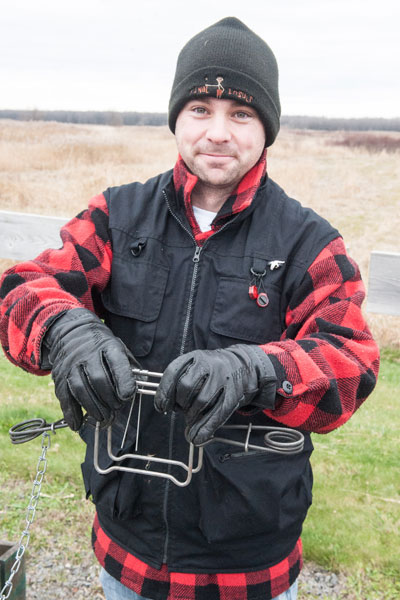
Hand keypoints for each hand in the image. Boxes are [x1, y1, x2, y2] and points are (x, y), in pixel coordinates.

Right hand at [42, 308, 138, 429]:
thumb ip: (129, 365)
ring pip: (80, 389)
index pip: (116, 363)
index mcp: (106, 345)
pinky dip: (71, 413)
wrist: (70, 331)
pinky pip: (64, 396)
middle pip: (98, 379)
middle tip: (117, 409)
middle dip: (109, 398)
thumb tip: (142, 385)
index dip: (123, 380)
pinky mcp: (59, 376)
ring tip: (103, 418)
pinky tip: (78, 424)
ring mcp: (70, 365)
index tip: (128, 395)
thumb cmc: (100, 344)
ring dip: (93, 408)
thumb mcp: (118, 346)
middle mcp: (86, 354)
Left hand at [154, 344, 276, 444]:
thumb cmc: (213, 371)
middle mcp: (209, 365)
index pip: (173, 372)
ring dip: (191, 416)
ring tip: (190, 419)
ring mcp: (223, 378)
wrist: (244, 367)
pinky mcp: (233, 394)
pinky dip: (205, 428)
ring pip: (201, 400)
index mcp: (195, 357)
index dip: (164, 392)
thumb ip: (180, 380)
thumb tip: (164, 407)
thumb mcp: (196, 366)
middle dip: (179, 403)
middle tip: (180, 410)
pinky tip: (198, 437)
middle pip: (186, 386)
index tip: (161, 407)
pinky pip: (217, 413)